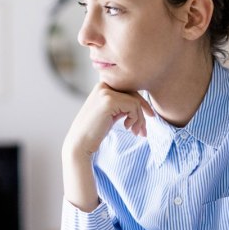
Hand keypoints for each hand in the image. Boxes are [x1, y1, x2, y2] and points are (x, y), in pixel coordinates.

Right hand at [62, 83, 153, 211]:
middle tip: (144, 131)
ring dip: (140, 119)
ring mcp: (105, 92)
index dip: (141, 104)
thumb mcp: (110, 114)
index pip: (129, 90)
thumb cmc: (94, 132)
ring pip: (136, 101)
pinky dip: (135, 119)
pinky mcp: (109, 101)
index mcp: (102, 86)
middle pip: (134, 94)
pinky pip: (133, 106)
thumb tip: (144, 104)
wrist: (79, 144)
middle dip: (143, 112)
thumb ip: (122, 105)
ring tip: (135, 132)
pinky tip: (127, 128)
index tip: (148, 117)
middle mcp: (103, 85)